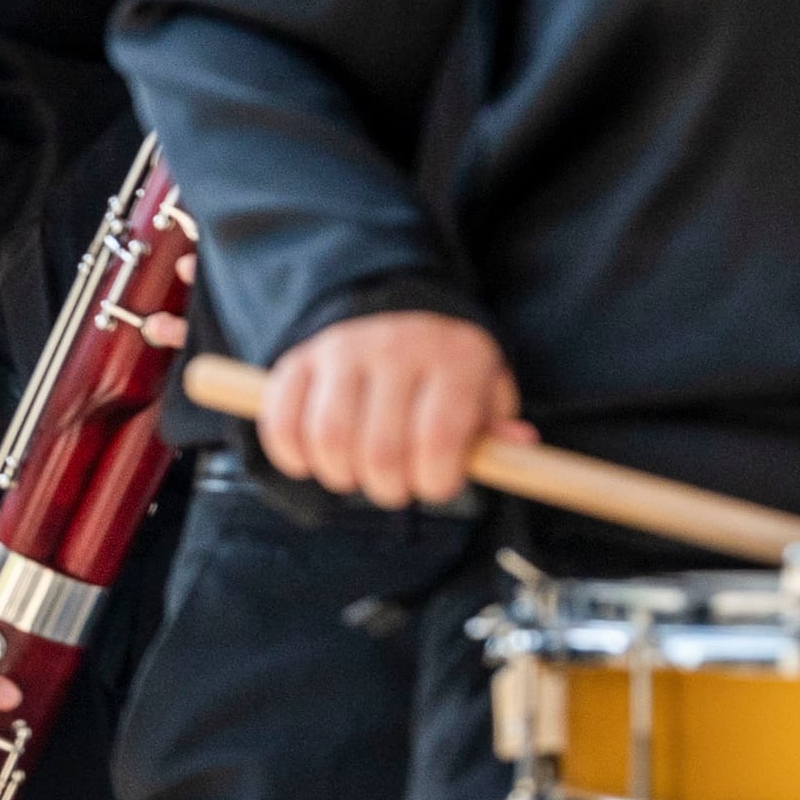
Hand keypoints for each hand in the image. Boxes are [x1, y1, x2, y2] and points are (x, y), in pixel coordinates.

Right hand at [251, 313, 530, 507]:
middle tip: (395, 487)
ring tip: (356, 474)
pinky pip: (281, 422)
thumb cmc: (447, 372)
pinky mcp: (298, 359)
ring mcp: (341, 349)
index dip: (436, 481)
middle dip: (389, 488)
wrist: (394, 311)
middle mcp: (396, 346)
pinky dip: (292, 456)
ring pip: (328, 439)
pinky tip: (312, 462)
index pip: (439, 436)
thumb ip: (496, 428)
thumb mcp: (486, 392)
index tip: (436, 485)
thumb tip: (519, 446)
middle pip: (382, 449)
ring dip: (341, 476)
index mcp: (454, 357)